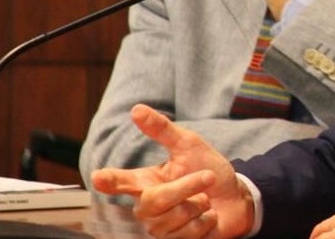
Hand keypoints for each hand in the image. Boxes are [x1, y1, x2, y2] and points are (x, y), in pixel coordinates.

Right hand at [91, 104, 253, 238]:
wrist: (236, 197)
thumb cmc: (210, 168)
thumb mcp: (189, 145)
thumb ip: (162, 129)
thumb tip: (136, 109)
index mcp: (146, 181)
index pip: (121, 182)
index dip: (110, 180)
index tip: (98, 177)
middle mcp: (148, 206)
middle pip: (154, 201)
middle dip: (186, 187)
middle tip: (207, 176)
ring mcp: (160, 228)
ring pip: (174, 218)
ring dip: (200, 204)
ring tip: (205, 199)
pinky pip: (188, 234)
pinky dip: (206, 221)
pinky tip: (209, 216)